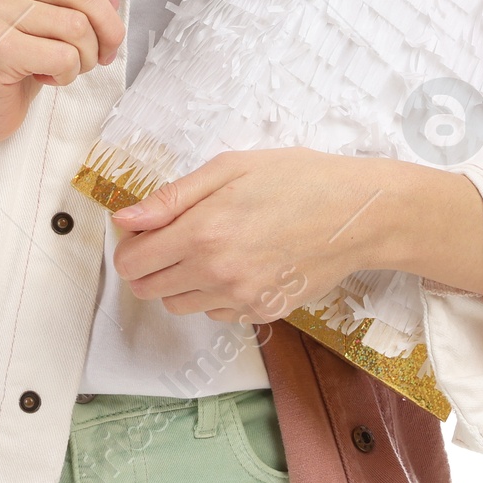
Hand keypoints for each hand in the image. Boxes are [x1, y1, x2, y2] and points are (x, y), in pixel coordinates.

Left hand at [107, 147, 396, 322]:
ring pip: (178, 305)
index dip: (130, 244)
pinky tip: (237, 263)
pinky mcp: (261, 313)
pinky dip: (213, 294)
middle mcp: (215, 274)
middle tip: (174, 235)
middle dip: (149, 263)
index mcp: (201, 233)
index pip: (133, 261)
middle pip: (148, 289)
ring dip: (179, 281)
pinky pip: (214, 314)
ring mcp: (239, 299)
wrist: (357, 215)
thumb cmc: (297, 179)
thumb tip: (125, 219)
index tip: (144, 229)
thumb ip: (171, 198)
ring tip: (210, 247)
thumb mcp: (229, 168)